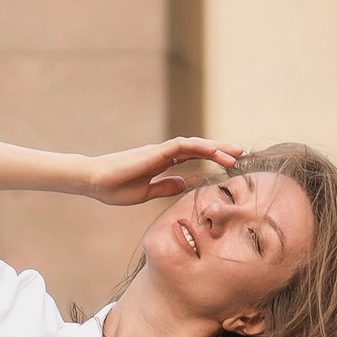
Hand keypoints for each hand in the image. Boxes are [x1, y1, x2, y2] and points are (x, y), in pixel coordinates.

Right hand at [87, 137, 240, 208]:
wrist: (94, 182)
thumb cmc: (114, 188)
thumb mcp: (145, 192)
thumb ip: (165, 187)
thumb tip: (184, 184)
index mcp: (160, 162)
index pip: (191, 156)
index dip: (210, 157)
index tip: (229, 163)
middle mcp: (162, 153)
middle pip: (197, 147)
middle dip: (220, 149)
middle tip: (241, 154)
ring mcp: (159, 151)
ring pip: (193, 144)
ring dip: (216, 148)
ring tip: (235, 154)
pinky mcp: (155, 152)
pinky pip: (182, 145)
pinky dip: (199, 146)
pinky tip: (215, 150)